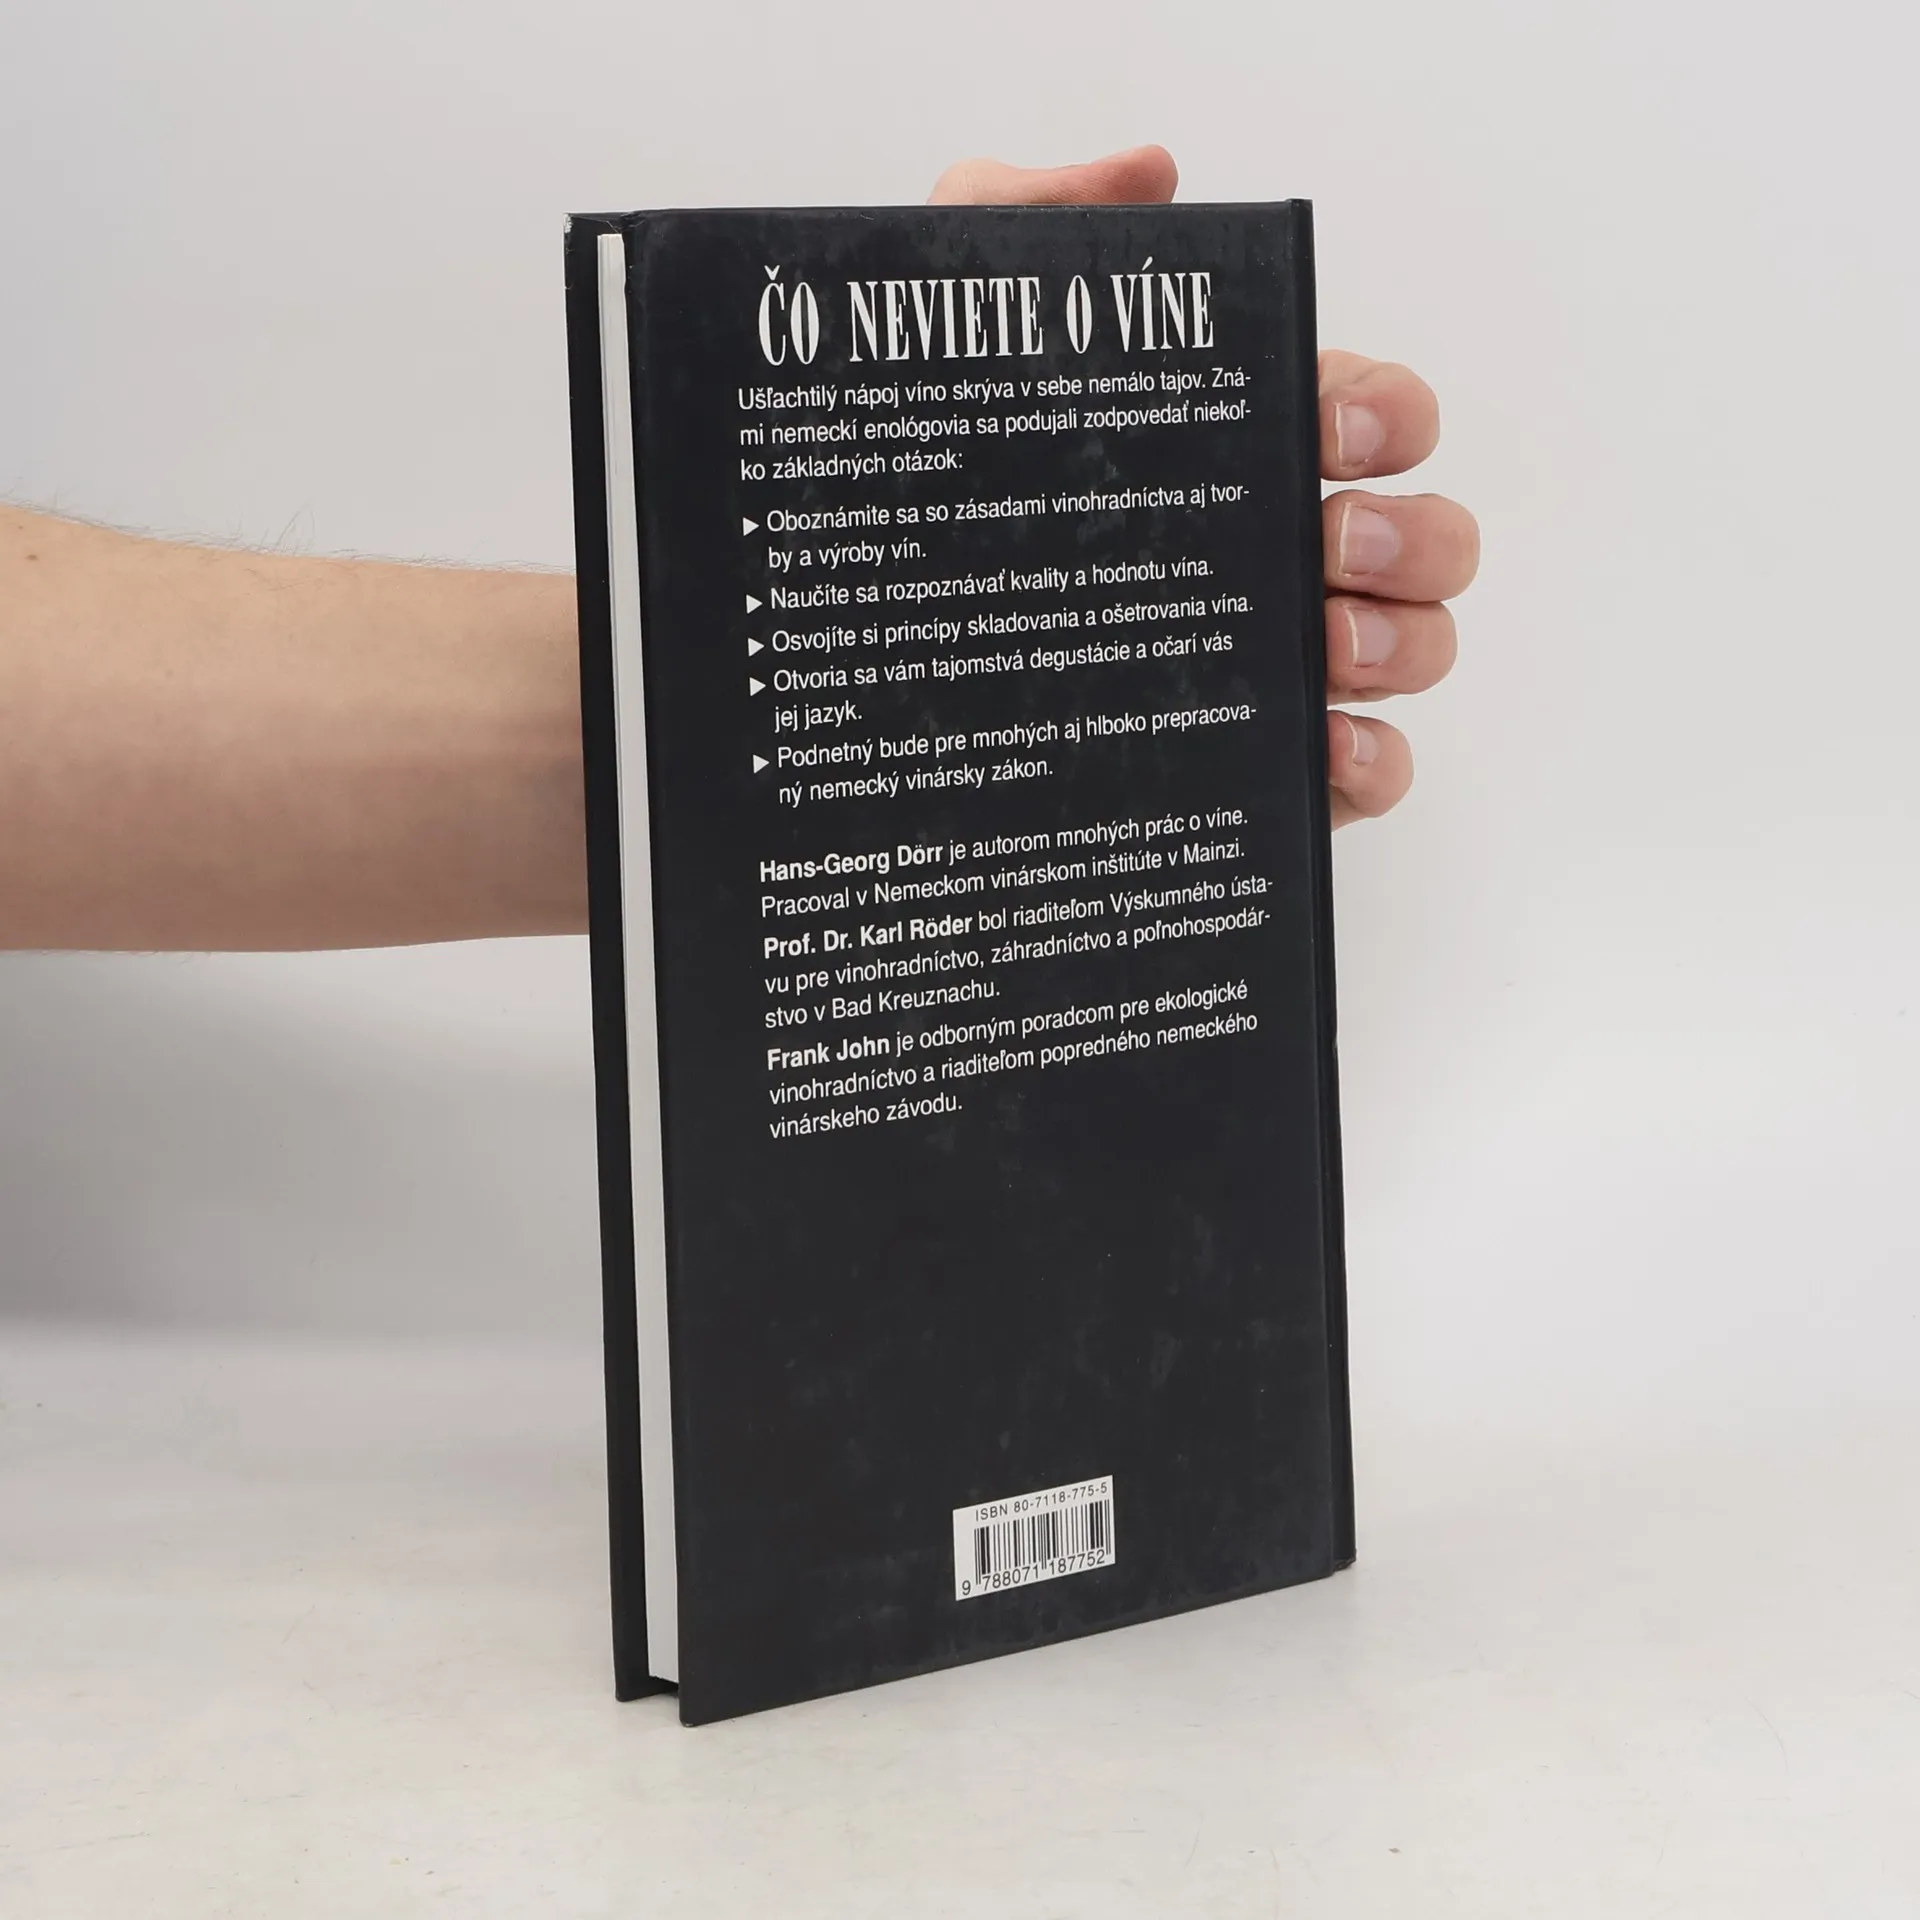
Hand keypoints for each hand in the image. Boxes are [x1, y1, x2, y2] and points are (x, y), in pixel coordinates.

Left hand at [930, 147, 1477, 826]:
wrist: (844, 668)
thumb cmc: (903, 500)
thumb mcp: (945, 339)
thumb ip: (1028, 223)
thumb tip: (1152, 175)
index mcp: (1229, 457)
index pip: (1369, 417)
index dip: (1384, 413)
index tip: (1327, 424)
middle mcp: (1268, 561)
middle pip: (1424, 540)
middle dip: (1412, 534)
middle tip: (1331, 542)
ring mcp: (1269, 672)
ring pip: (1416, 649)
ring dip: (1403, 642)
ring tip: (1319, 645)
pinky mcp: (1251, 770)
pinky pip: (1368, 771)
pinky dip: (1374, 760)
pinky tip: (1321, 744)